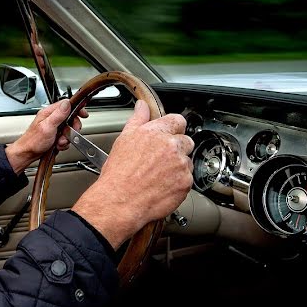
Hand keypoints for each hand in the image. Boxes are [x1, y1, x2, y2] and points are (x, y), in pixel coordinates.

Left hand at [5, 99, 87, 173]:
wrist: (27, 154)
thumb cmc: (33, 141)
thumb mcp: (47, 126)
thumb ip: (58, 114)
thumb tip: (67, 103)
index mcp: (49, 113)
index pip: (67, 105)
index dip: (77, 109)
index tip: (84, 114)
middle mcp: (52, 118)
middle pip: (71, 118)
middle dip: (72, 128)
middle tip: (68, 134)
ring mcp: (54, 128)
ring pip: (69, 130)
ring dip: (67, 138)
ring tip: (59, 142)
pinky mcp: (55, 136)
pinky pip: (66, 138)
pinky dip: (64, 143)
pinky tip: (57, 145)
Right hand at [71, 100, 193, 248]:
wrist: (120, 200)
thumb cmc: (119, 174)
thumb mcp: (124, 140)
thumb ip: (138, 119)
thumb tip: (142, 106)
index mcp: (157, 133)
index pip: (178, 120)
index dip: (173, 128)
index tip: (169, 134)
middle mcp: (172, 146)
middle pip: (186, 141)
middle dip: (177, 148)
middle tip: (160, 159)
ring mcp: (181, 165)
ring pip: (187, 161)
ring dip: (178, 166)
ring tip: (159, 175)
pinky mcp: (186, 183)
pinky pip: (187, 179)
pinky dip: (178, 182)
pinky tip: (162, 185)